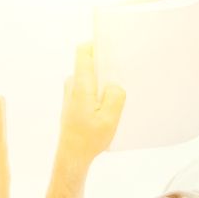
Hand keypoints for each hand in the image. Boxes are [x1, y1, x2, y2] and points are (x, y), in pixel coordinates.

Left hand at [59, 43, 124, 164]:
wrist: (72, 154)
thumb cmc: (89, 138)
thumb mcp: (109, 119)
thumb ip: (115, 96)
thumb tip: (115, 84)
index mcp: (80, 85)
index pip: (83, 52)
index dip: (97, 43)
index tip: (114, 43)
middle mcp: (73, 84)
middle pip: (89, 61)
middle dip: (107, 62)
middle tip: (126, 67)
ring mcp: (72, 91)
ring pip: (91, 75)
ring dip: (105, 78)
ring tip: (122, 86)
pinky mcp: (75, 99)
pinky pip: (89, 85)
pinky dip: (101, 88)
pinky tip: (113, 100)